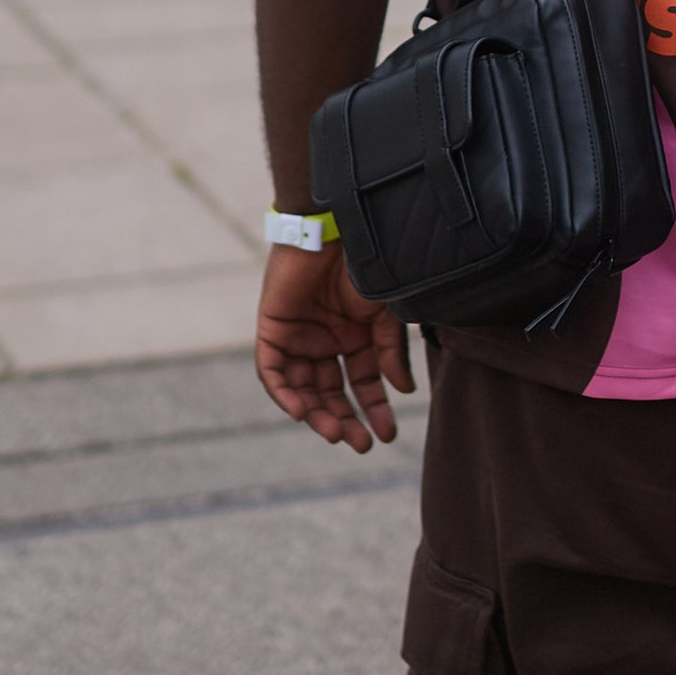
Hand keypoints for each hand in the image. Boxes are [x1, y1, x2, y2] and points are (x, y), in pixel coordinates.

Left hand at [255, 243, 414, 450]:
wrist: (333, 231)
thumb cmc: (365, 266)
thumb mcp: (387, 315)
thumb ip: (390, 353)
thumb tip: (403, 392)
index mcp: (355, 338)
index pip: (363, 384)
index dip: (375, 410)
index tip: (388, 434)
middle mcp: (326, 343)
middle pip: (332, 393)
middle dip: (345, 420)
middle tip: (360, 443)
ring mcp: (298, 338)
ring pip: (303, 388)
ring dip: (317, 414)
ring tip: (334, 433)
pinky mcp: (272, 331)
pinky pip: (272, 372)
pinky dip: (284, 393)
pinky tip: (302, 412)